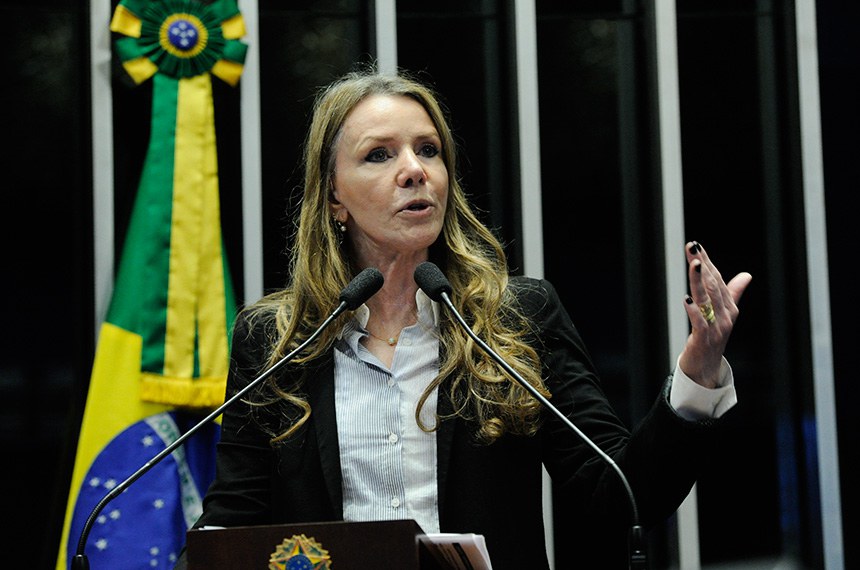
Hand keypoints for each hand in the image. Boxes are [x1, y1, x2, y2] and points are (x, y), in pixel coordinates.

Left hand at [678, 241, 751, 387]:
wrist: (705, 368)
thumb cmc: (712, 338)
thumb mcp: (723, 314)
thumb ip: (733, 294)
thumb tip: (747, 275)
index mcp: (728, 306)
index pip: (717, 279)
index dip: (707, 262)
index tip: (696, 245)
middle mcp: (725, 315)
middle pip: (713, 286)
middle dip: (703, 265)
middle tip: (693, 247)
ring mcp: (716, 327)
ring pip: (707, 300)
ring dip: (700, 281)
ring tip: (694, 264)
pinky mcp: (704, 339)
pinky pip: (700, 323)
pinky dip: (694, 311)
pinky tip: (687, 299)